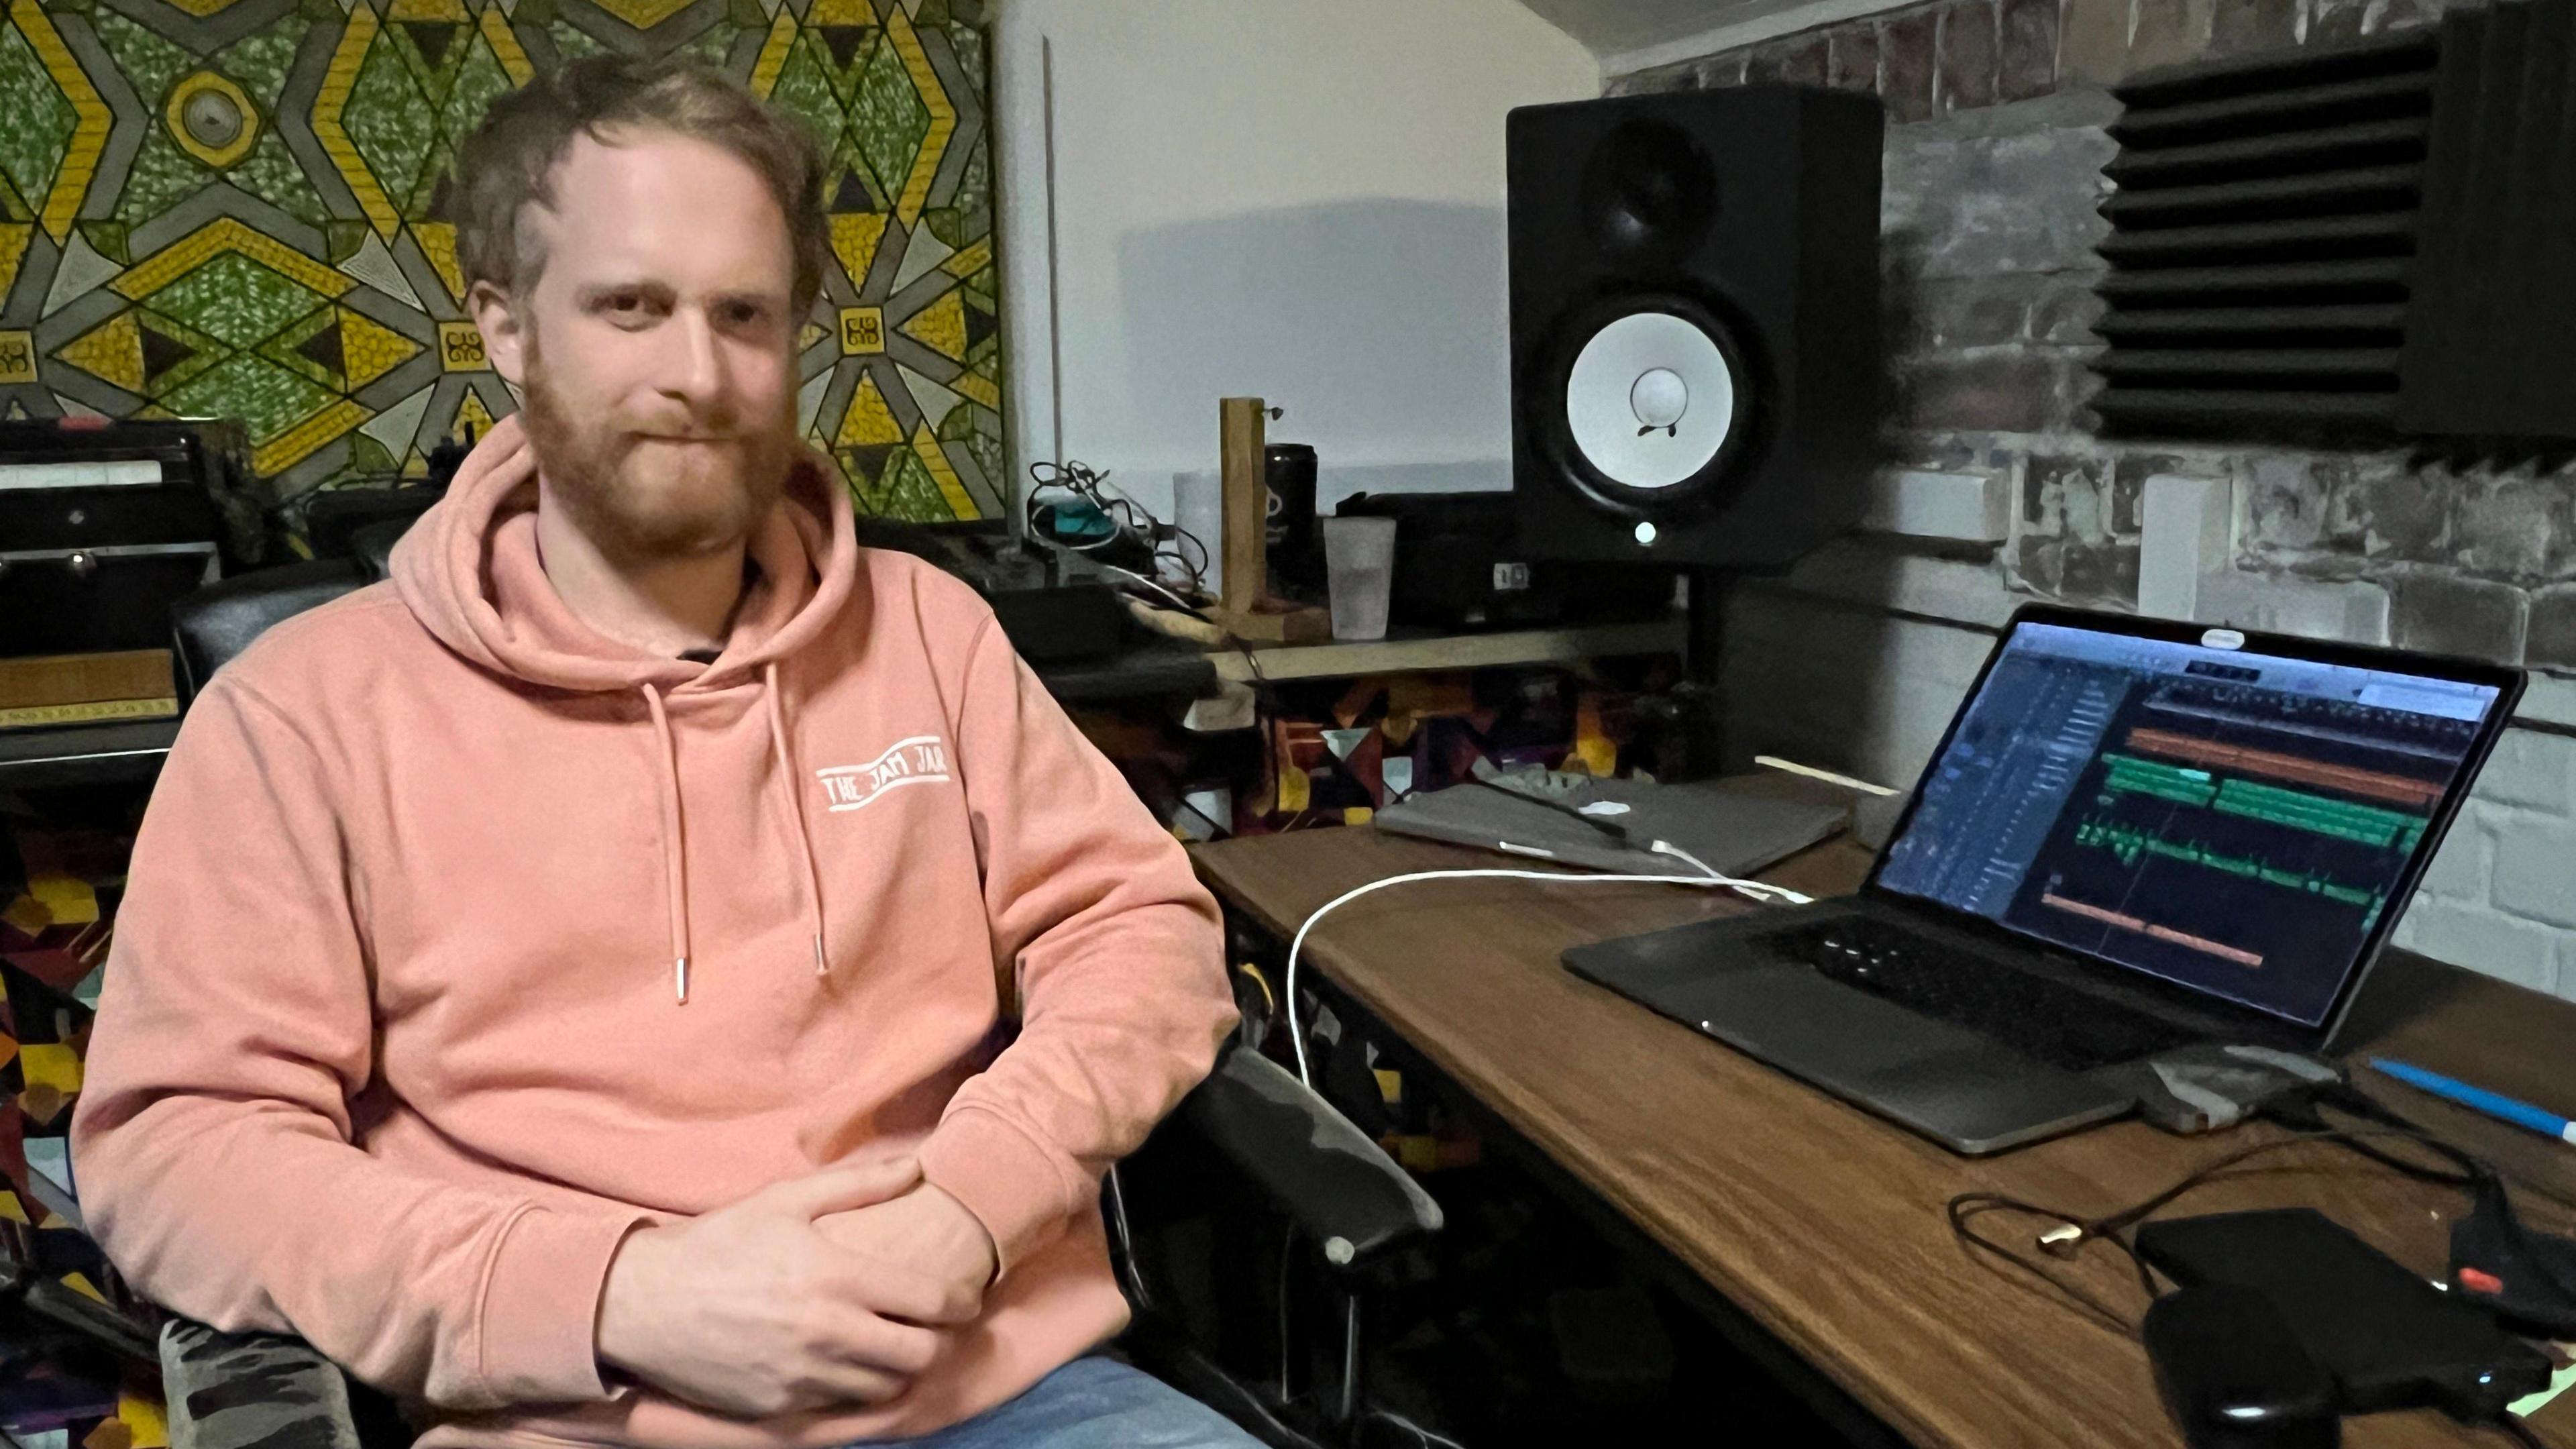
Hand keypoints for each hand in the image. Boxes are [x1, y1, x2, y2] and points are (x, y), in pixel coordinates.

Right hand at [594, 1157, 979, 1417]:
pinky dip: (857, 1394)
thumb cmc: (716, 1244)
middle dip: (938, 1343)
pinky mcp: (778, 1409)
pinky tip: (851, 1368)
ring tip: (895, 1347)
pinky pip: (842, 1410)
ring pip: (886, 1389)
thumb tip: (916, 1166)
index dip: (961, 1303)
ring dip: (900, 1371)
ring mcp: (802, 1376)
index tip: (964, 1299)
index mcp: (835, 1275)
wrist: (639, 1305)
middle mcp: (826, 1331)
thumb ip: (858, 1183)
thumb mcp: (784, 1200)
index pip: (930, 1301)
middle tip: (933, 1328)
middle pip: (920, 1355)